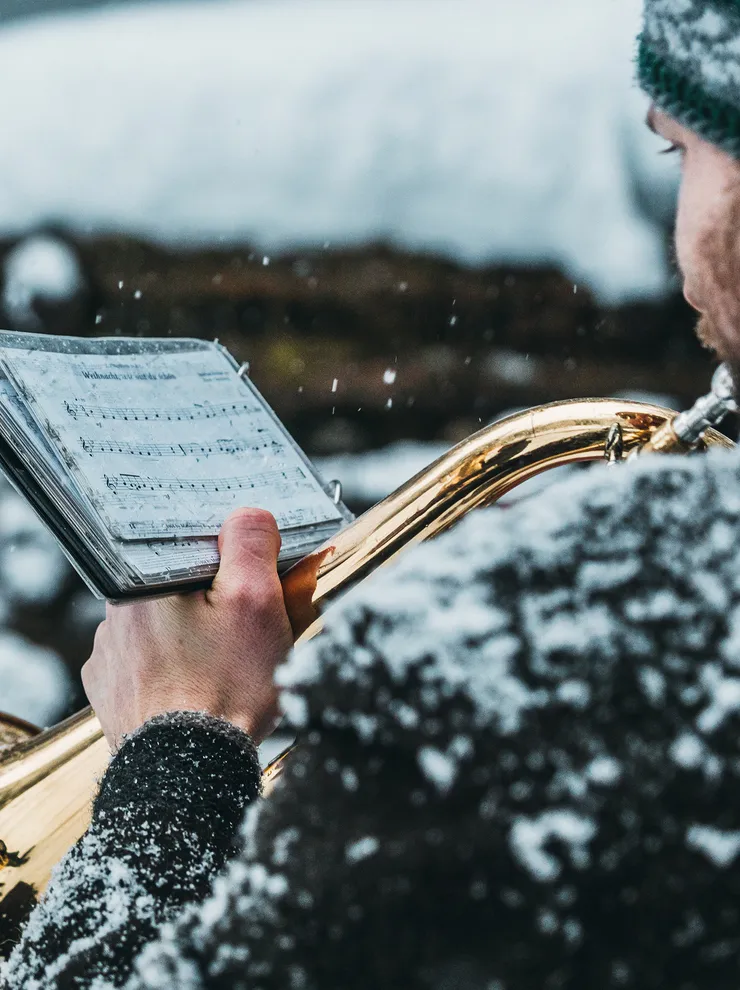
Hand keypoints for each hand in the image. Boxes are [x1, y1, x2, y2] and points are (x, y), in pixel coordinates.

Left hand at [82, 508, 293, 749]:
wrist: (187, 776)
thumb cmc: (224, 689)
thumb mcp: (254, 603)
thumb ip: (250, 545)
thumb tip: (246, 514)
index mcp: (143, 585)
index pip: (192, 550)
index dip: (230, 561)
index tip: (255, 580)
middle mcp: (115, 617)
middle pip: (180, 588)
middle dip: (215, 601)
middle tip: (249, 629)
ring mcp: (109, 659)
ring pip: (165, 627)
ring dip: (194, 637)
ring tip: (228, 666)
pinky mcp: (113, 694)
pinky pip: (151, 665)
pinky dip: (177, 670)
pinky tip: (202, 687)